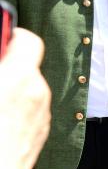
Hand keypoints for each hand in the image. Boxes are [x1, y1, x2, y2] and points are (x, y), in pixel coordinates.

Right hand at [0, 29, 50, 168]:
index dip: (12, 35)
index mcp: (19, 77)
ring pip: (28, 89)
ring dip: (10, 88)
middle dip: (7, 67)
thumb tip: (1, 59)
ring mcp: (42, 114)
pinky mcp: (42, 133)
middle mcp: (38, 92)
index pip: (28, 40)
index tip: (0, 38)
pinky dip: (15, 108)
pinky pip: (30, 110)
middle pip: (27, 66)